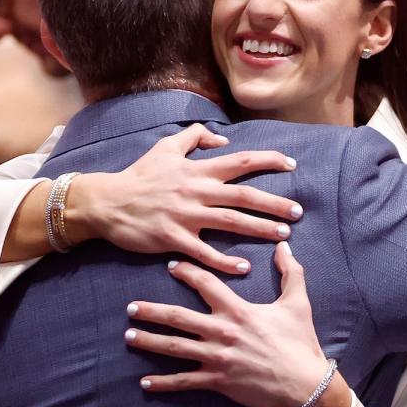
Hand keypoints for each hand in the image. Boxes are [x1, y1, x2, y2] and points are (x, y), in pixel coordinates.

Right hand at [70, 124, 302, 273]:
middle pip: (245, 195)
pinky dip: (224, 261)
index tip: (292, 165)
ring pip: (231, 222)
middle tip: (298, 211)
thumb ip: (196, 138)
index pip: (242, 161)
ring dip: (260, 229)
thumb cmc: (139, 175)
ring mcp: (186, 216)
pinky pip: (205, 252)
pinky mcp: (174, 238)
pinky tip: (244, 268)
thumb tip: (223, 140)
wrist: (107, 202)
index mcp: (198, 170)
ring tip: (283, 234)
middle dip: (275, 203)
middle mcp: (197, 191)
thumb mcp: (166, 147)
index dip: (269, 161)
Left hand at [125, 242, 328, 406]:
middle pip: (179, 317)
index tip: (172, 265)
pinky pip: (184, 381)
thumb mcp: (297, 303)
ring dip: (149, 341)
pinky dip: (163, 383)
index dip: (188, 272)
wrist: (305, 384)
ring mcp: (217, 358)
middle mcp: (222, 332)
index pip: (207, 284)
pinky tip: (144, 382)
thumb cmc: (299, 343)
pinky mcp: (218, 381)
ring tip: (128, 337)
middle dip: (152, 311)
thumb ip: (291, 272)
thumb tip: (284, 246)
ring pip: (175, 347)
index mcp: (238, 310)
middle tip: (130, 306)